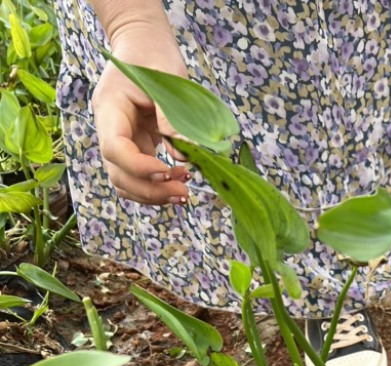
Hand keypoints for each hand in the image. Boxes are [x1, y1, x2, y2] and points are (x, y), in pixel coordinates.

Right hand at [91, 28, 190, 204]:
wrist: (143, 47)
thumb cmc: (153, 56)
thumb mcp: (166, 80)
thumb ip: (172, 118)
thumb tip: (185, 154)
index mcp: (110, 109)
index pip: (115, 149)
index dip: (139, 167)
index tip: (167, 170)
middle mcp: (109, 130)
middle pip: (118, 175)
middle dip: (150, 189)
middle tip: (183, 191)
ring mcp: (120, 142)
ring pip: (125, 183)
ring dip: (153, 195)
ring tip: (183, 193)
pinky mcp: (134, 149)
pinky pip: (137, 179)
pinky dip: (155, 189)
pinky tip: (177, 186)